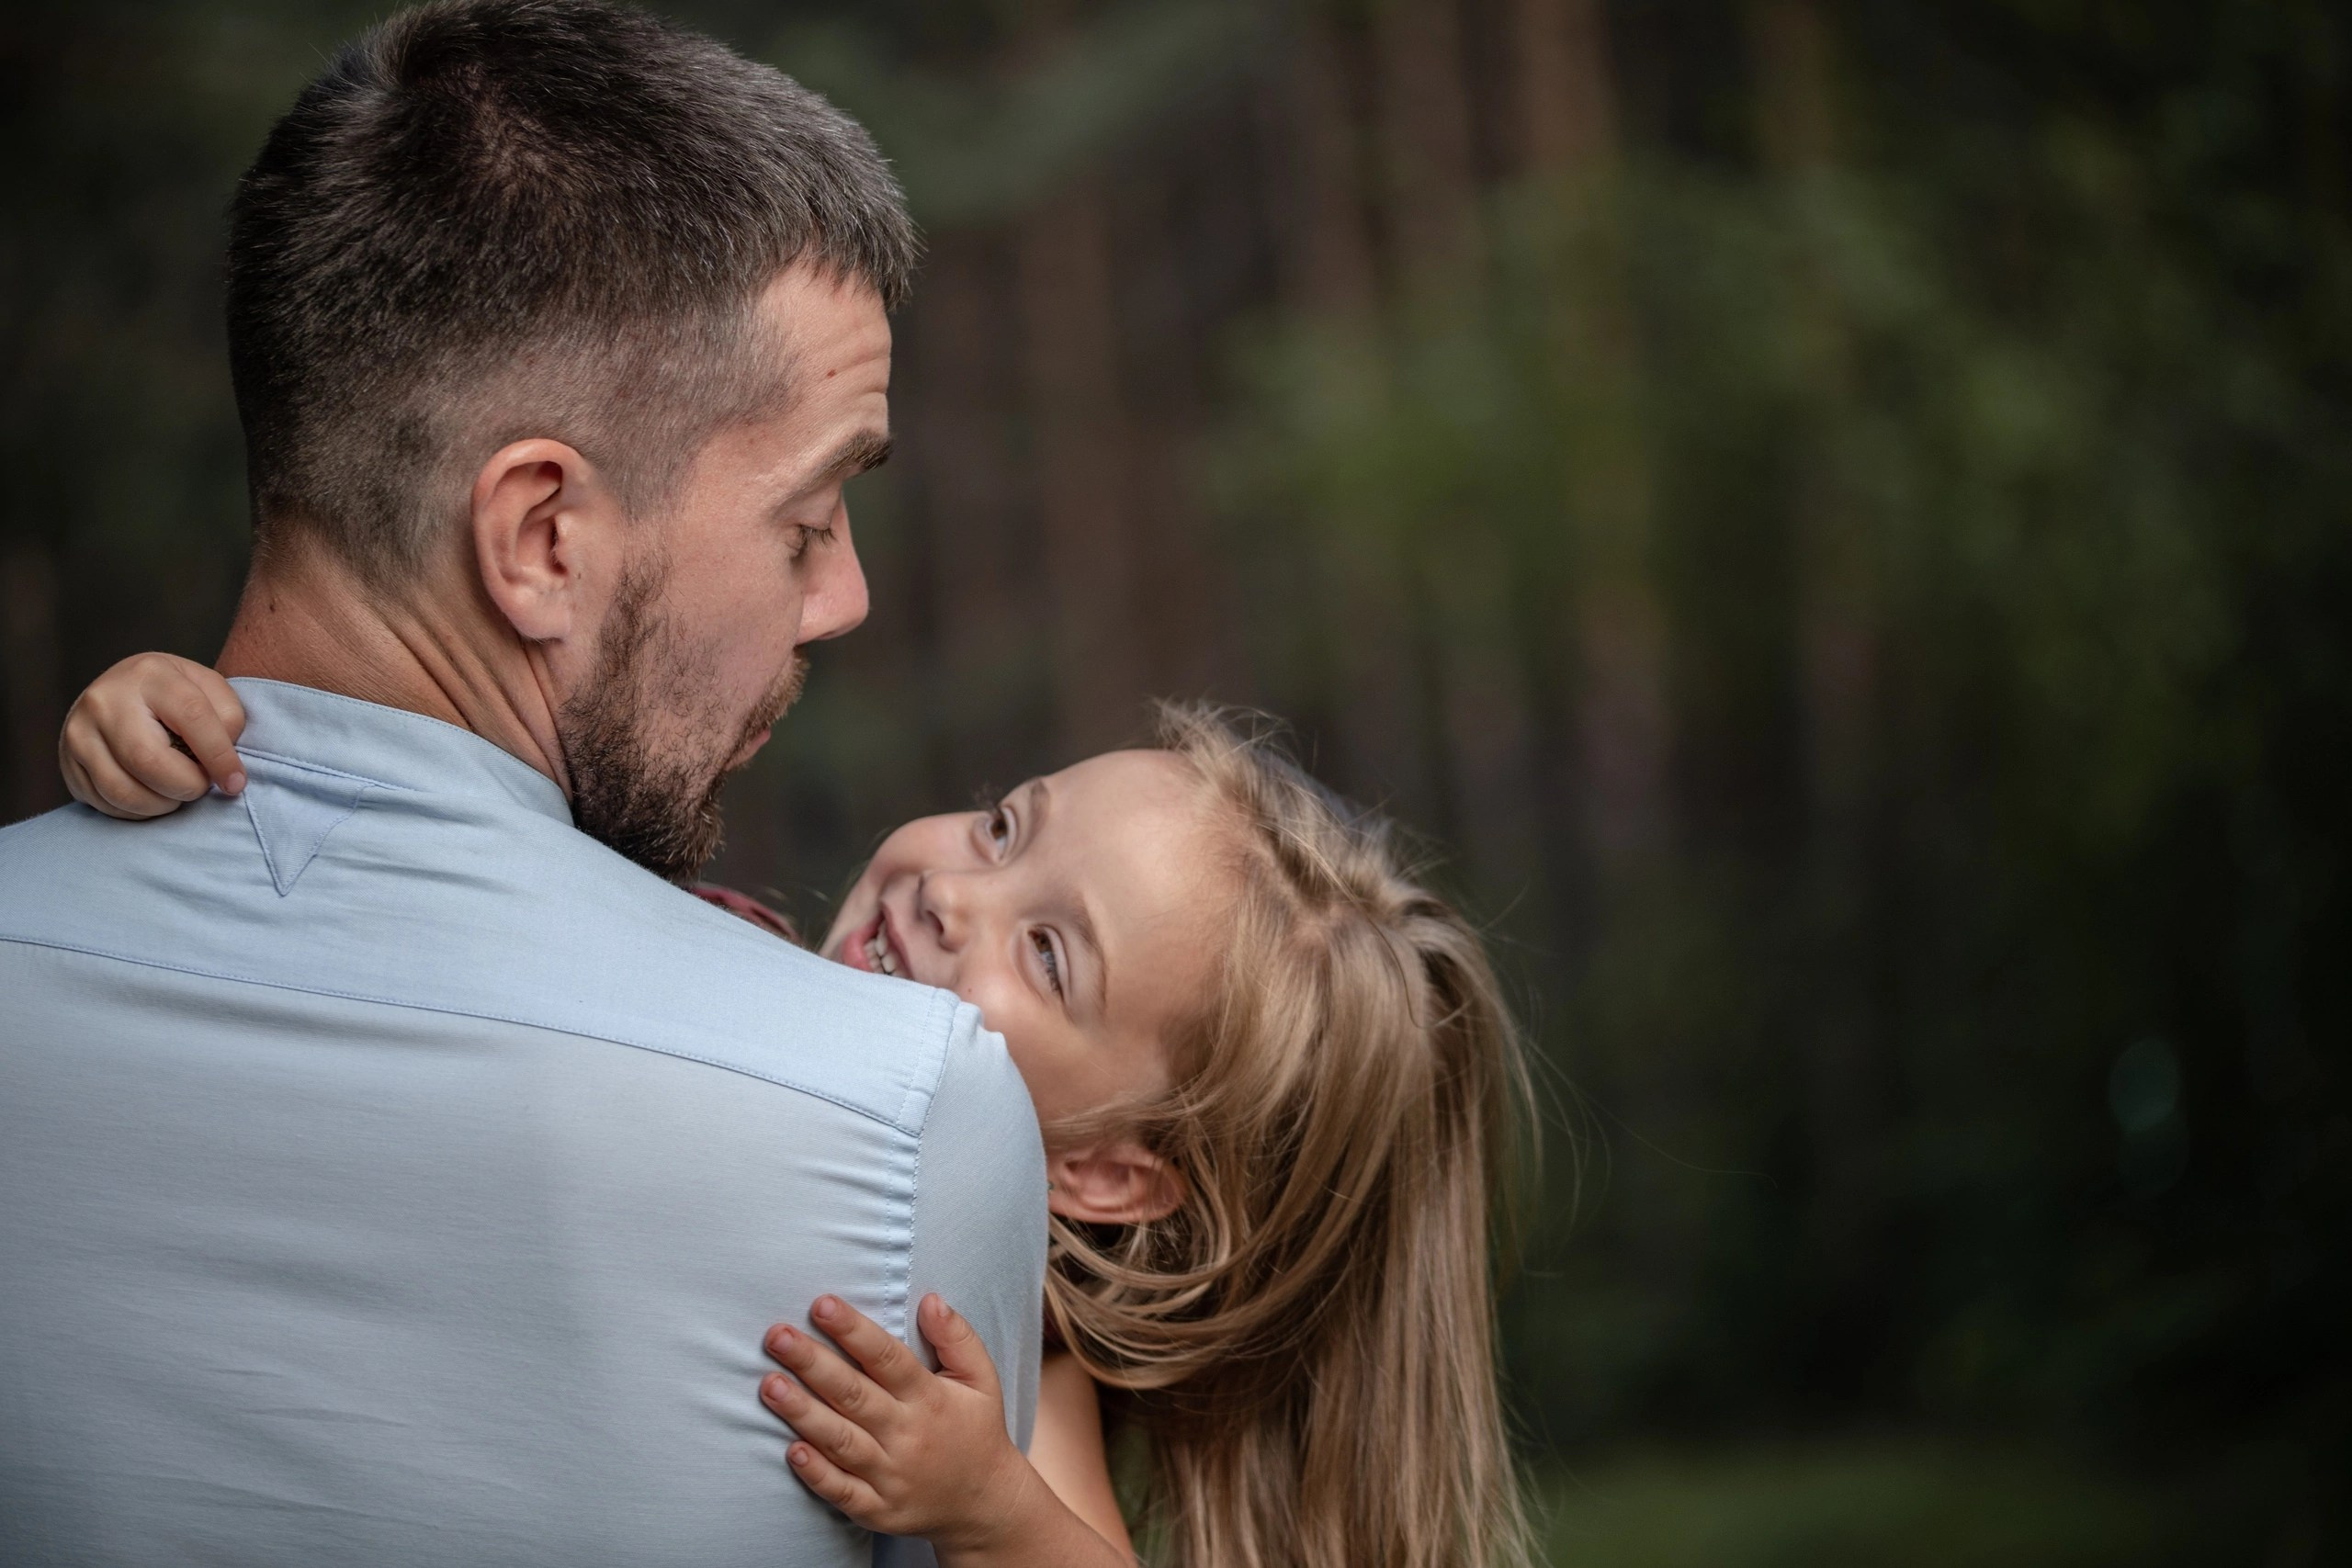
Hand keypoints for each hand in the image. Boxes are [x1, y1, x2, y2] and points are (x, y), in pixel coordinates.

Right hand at [59, 652, 246, 818]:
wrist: (123, 691)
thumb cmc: (176, 695)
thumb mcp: (208, 689)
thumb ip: (228, 718)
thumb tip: (225, 766)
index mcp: (149, 675)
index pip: (192, 717)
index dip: (219, 757)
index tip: (235, 782)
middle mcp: (105, 701)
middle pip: (148, 761)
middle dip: (186, 785)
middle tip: (199, 785)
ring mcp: (79, 733)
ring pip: (124, 791)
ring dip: (162, 804)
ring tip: (176, 791)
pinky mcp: (67, 764)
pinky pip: (107, 804)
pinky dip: (139, 811)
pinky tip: (152, 795)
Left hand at [760, 1293, 1039, 1554]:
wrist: (984, 1503)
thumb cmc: (976, 1430)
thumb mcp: (981, 1379)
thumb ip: (957, 1337)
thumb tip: (929, 1300)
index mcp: (929, 1398)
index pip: (887, 1358)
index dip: (853, 1330)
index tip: (821, 1304)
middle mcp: (907, 1435)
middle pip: (854, 1394)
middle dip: (812, 1363)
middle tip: (776, 1336)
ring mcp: (890, 1476)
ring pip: (841, 1441)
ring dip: (803, 1413)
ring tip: (769, 1384)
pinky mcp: (877, 1509)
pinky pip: (842, 1491)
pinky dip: (816, 1473)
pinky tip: (790, 1450)